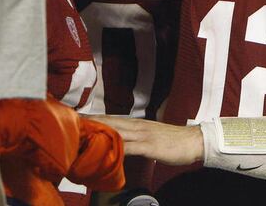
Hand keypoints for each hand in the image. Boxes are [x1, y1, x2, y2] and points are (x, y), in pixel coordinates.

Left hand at [87, 116, 203, 165]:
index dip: (94, 118)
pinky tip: (106, 148)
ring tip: (82, 129)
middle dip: (90, 121)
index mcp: (137, 123)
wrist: (194, 141)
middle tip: (72, 120)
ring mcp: (143, 135)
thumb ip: (136, 139)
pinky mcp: (149, 146)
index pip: (111, 119)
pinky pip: (130, 146)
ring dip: (99, 129)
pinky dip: (117, 146)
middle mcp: (137, 126)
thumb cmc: (173, 141)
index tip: (77, 117)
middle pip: (109, 122)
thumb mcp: (151, 138)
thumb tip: (121, 143)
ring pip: (116, 130)